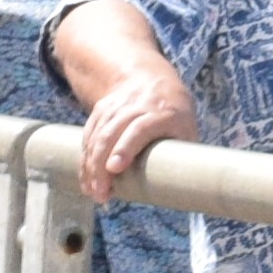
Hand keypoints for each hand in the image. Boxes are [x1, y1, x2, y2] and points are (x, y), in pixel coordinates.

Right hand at [78, 66, 200, 202]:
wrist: (153, 79)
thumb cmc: (175, 117)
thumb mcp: (187, 131)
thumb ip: (182, 157)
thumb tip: (181, 193)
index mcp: (162, 113)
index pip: (140, 128)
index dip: (125, 147)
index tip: (114, 169)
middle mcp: (136, 106)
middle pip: (112, 133)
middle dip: (101, 164)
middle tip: (100, 193)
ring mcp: (117, 106)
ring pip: (97, 134)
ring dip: (90, 164)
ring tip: (92, 190)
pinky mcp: (102, 109)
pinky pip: (89, 132)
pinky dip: (85, 156)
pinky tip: (86, 177)